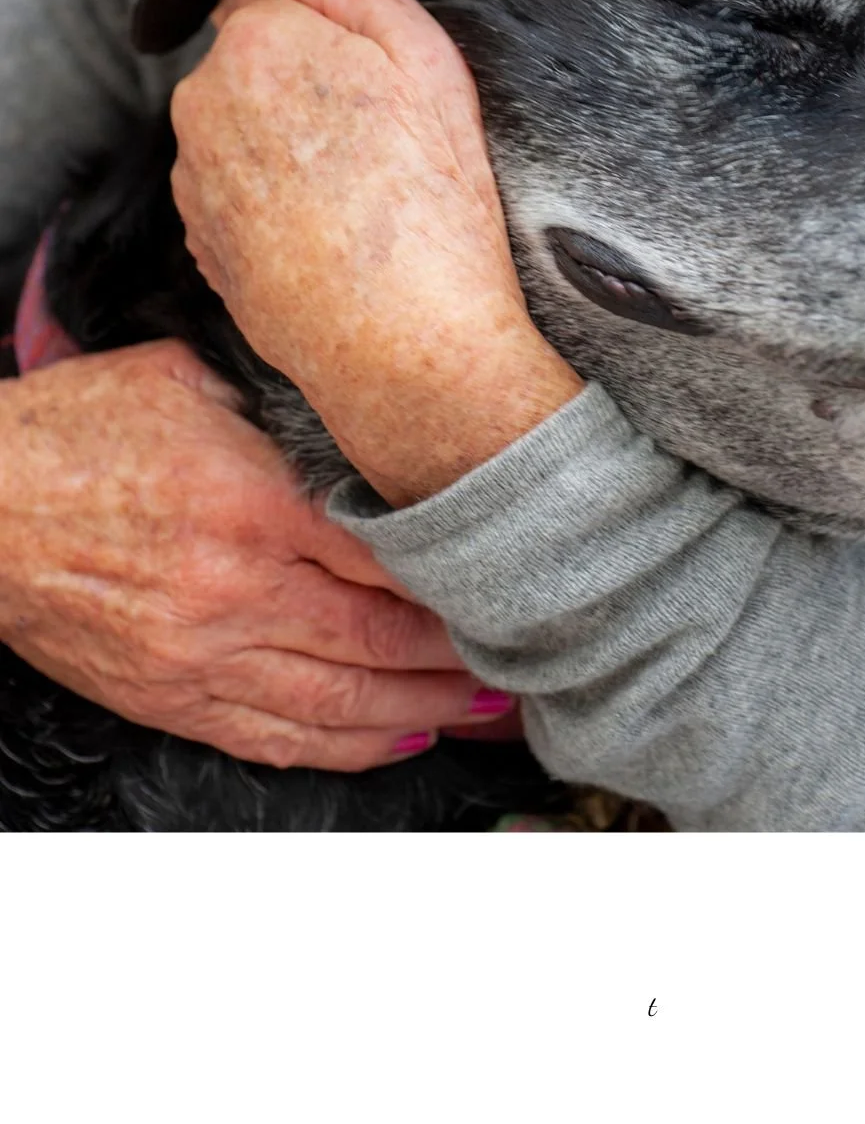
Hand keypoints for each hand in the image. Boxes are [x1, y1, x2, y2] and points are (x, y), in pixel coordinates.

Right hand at [0, 341, 503, 767]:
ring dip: (426, 708)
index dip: (459, 575)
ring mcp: (202, 654)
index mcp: (248, 501)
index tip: (516, 575)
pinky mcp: (171, 695)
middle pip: (380, 639)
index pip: (387, 553)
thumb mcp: (186, 378)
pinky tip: (398, 737)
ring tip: (487, 705)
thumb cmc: (76, 431)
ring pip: (342, 701)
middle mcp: (234, 589)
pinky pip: (278, 735)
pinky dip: (349, 745)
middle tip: (528, 653)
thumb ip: (280, 402)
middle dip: (463, 653)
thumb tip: (361, 406)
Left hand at [169, 0, 581, 504]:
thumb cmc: (432, 205)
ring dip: (278, 142)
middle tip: (371, 135)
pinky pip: (231, 191)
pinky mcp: (196, 238)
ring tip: (352, 194)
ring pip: (236, 128)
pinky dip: (268, 200)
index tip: (363, 71)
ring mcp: (192, 174)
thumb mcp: (435, 66)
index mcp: (258, 41)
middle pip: (246, 63)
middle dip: (294, 83)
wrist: (402, 343)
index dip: (318, 28)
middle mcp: (203, 100)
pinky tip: (325, 232)